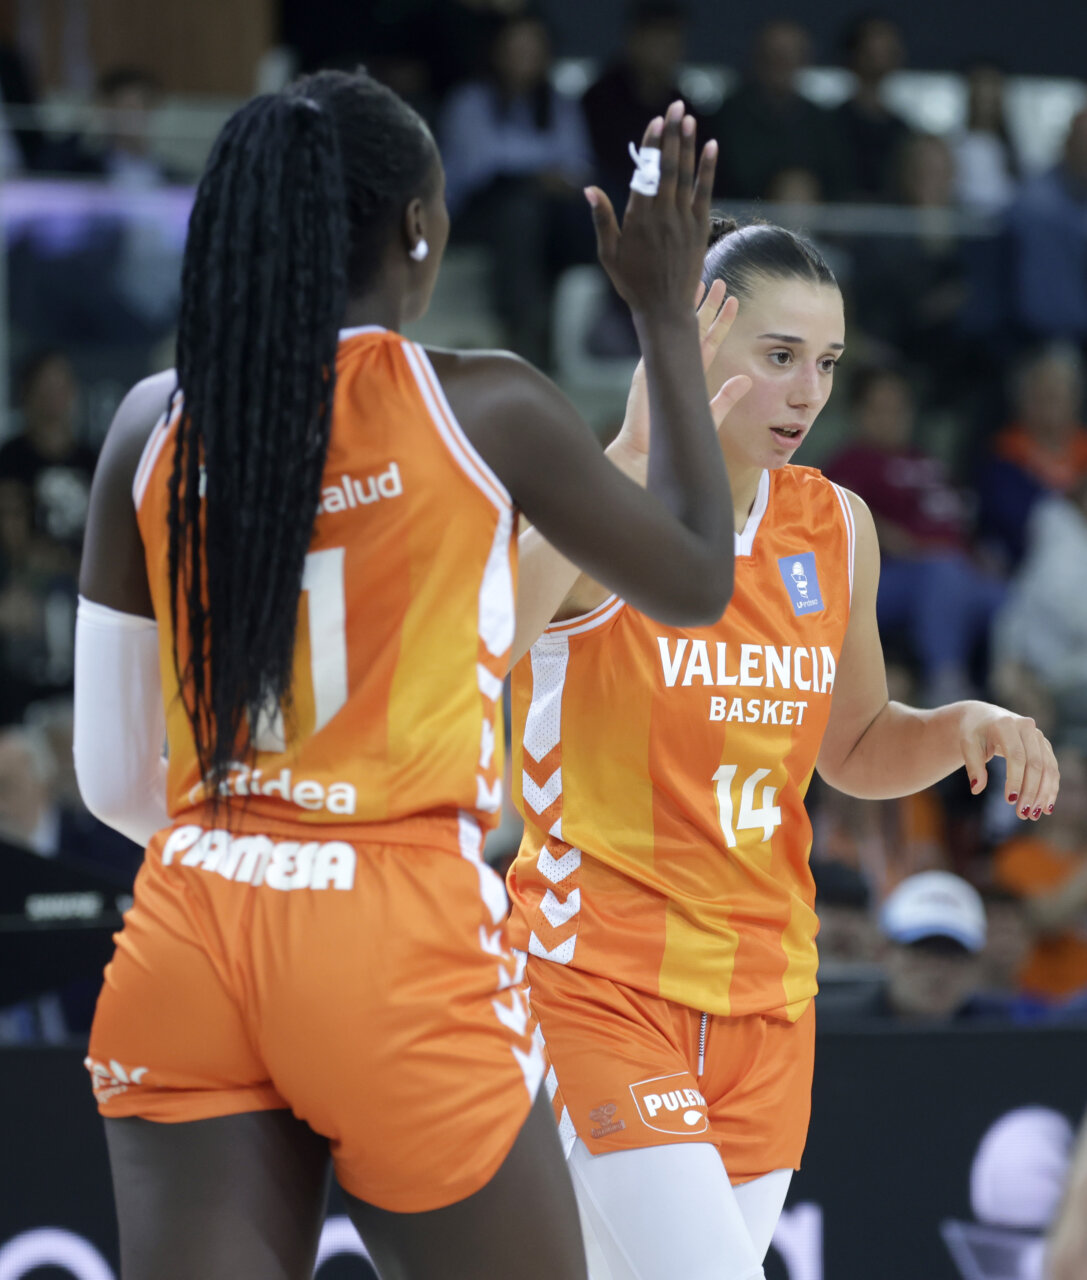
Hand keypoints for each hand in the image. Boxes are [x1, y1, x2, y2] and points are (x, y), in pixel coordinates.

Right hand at [586, 100, 715, 318]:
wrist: (664, 309)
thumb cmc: (633, 283)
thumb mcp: (609, 255)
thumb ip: (603, 220)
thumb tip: (590, 190)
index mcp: (638, 220)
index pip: (645, 173)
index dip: (651, 145)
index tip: (655, 121)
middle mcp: (662, 216)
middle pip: (668, 167)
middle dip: (672, 134)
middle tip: (676, 106)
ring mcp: (683, 221)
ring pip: (686, 175)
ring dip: (688, 144)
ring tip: (690, 118)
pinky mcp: (699, 228)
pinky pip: (704, 192)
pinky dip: (707, 169)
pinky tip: (711, 147)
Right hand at [612, 280, 750, 471]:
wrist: (646, 453)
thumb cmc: (675, 440)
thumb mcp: (708, 416)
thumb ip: (726, 398)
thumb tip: (746, 379)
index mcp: (691, 375)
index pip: (710, 342)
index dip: (722, 322)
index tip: (733, 303)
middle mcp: (676, 365)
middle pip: (694, 328)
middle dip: (707, 305)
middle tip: (719, 282)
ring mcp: (659, 364)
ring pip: (677, 328)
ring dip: (689, 305)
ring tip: (701, 282)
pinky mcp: (645, 369)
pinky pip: (657, 338)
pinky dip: (664, 320)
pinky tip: (673, 303)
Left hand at [959, 703, 1059, 818]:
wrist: (983, 718)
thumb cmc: (973, 733)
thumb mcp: (967, 745)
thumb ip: (973, 765)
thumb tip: (977, 789)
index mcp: (1006, 724)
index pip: (1016, 756)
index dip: (1016, 779)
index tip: (1010, 801)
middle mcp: (1027, 727)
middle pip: (1035, 764)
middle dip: (1031, 791)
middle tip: (1023, 814)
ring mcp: (1038, 736)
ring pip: (1048, 768)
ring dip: (1044, 793)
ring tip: (1034, 815)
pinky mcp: (1044, 745)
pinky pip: (1052, 769)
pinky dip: (1050, 788)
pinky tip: (1045, 806)